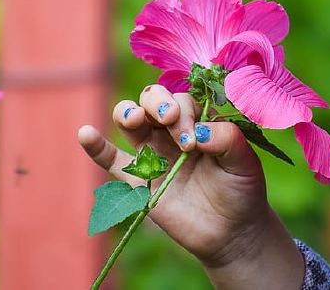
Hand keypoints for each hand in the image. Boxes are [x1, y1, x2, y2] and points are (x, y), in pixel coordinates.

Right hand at [78, 85, 303, 288]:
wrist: (231, 231)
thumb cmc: (241, 190)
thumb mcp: (244, 162)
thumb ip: (227, 139)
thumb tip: (199, 133)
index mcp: (198, 120)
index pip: (183, 99)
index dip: (185, 111)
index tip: (194, 140)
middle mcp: (173, 130)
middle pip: (153, 99)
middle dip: (158, 102)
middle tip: (171, 120)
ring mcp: (153, 152)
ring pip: (130, 119)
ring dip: (129, 112)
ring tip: (135, 120)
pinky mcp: (137, 180)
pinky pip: (111, 159)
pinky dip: (95, 146)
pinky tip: (86, 133)